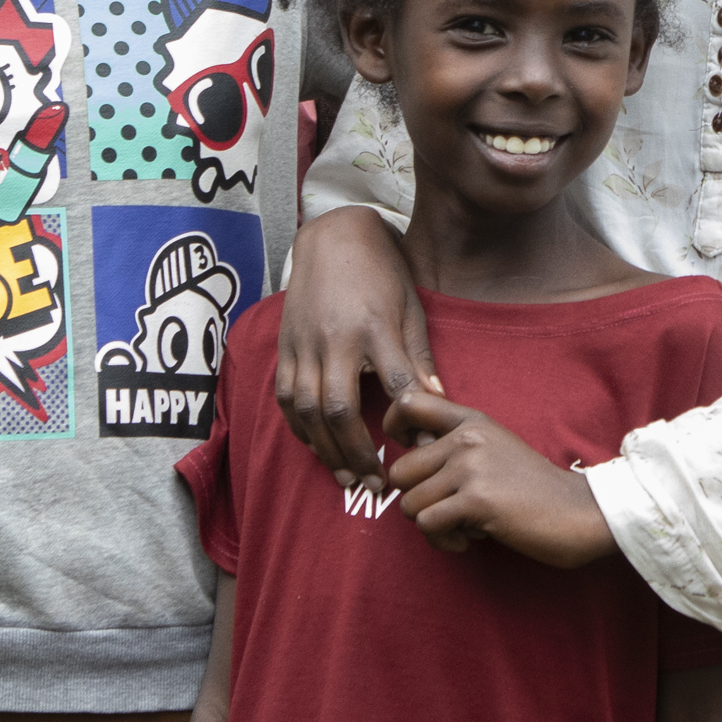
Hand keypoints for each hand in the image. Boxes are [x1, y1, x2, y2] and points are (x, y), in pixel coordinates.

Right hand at [270, 209, 427, 488]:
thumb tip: (437, 403)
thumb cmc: (381, 273)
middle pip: (337, 409)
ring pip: (306, 410)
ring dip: (325, 449)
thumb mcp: (410, 308)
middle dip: (355, 452)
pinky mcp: (284, 347)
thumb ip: (417, 357)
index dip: (408, 422)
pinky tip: (317, 447)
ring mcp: (303, 344)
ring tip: (347, 476)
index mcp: (373, 326)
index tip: (421, 452)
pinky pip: (285, 398)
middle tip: (375, 483)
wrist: (332, 238)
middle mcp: (334, 338)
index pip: (394, 382)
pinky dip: (300, 428)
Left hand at [380, 391, 614, 566]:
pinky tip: (470, 539)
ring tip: (465, 527)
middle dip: (417, 500)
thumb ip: (456, 448)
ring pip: (409, 504)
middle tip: (449, 511)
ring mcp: (472, 467)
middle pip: (399, 471)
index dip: (393, 427)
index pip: (409, 402)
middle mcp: (468, 438)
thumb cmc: (535, 491)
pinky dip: (444, 542)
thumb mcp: (496, 451)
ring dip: (433, 526)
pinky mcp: (477, 500)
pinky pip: (428, 525)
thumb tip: (407, 464)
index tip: (409, 454)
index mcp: (473, 421)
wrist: (582, 512)